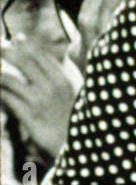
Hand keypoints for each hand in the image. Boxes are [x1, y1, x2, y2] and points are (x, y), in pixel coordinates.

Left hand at [0, 36, 77, 155]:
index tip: (16, 38)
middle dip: (7, 52)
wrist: (78, 146)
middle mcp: (52, 86)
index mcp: (64, 78)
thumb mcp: (77, 89)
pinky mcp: (29, 116)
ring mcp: (39, 101)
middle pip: (23, 61)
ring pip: (10, 79)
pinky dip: (0, 92)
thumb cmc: (77, 116)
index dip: (26, 44)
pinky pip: (7, 98)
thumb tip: (60, 50)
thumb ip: (67, 69)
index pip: (41, 53)